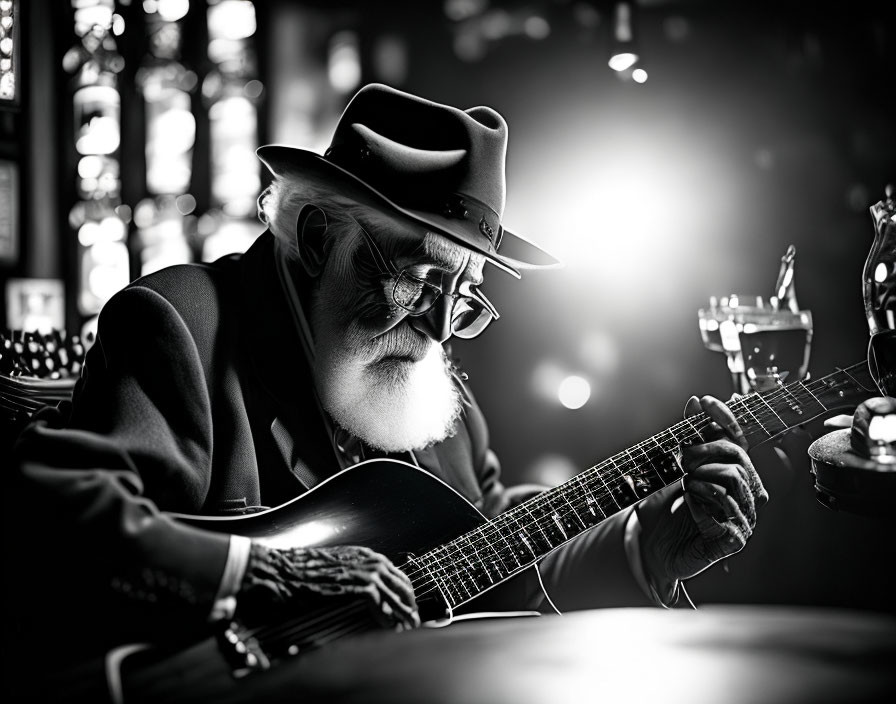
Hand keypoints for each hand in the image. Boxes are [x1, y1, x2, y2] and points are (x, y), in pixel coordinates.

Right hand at [238, 544, 419, 630]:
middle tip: (412, 619)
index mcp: (362, 554)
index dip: (402, 591)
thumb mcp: (331, 569)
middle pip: (400, 582)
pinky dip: (387, 615)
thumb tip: (362, 592)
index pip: (394, 572)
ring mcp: (362, 570)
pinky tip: (389, 626)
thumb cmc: (298, 572)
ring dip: (402, 611)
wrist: (279, 571)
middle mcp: (367, 559)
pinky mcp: (353, 584)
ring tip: (406, 626)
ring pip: (394, 592)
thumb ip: (349, 575)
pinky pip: (380, 602)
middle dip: (408, 603)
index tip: (407, 605)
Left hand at [637, 395, 768, 598]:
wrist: (655, 549)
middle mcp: (746, 495)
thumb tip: (696, 402)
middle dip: (705, 452)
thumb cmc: (667, 510)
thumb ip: (687, 438)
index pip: (739, 440)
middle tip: (681, 459)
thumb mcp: (674, 470)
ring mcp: (744, 518)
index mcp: (735, 476)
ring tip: (686, 487)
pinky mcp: (734, 539)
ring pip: (731, 481)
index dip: (724, 419)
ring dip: (700, 479)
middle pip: (737, 459)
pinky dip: (699, 503)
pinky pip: (723, 510)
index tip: (705, 401)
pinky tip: (688, 505)